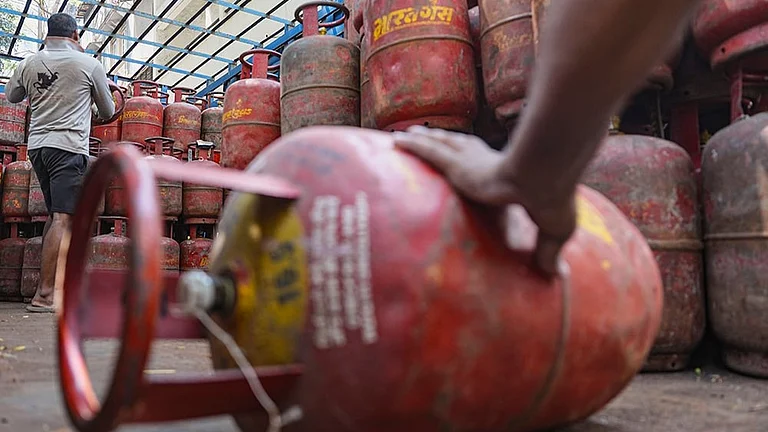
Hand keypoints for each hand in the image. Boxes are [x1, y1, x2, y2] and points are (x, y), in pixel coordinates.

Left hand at [393, 125, 575, 276]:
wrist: (544, 177)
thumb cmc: (553, 200)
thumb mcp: (553, 229)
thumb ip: (547, 251)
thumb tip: (557, 277)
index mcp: (505, 174)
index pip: (485, 164)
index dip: (475, 159)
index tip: (467, 163)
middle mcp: (485, 161)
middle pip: (459, 146)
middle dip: (444, 141)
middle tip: (430, 137)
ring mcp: (470, 160)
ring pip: (440, 144)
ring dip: (424, 138)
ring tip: (408, 135)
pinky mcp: (458, 164)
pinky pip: (428, 151)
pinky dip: (413, 145)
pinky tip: (397, 141)